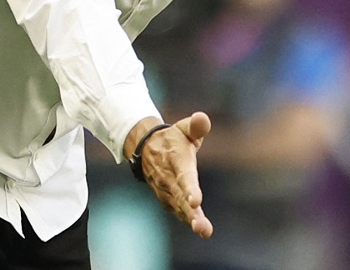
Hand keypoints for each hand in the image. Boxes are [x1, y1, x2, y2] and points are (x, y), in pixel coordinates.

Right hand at [139, 111, 213, 238]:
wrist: (145, 148)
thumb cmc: (172, 139)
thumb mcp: (183, 128)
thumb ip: (196, 126)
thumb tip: (203, 118)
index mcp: (176, 160)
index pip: (184, 176)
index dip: (190, 189)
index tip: (196, 201)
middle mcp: (169, 177)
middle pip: (181, 197)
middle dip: (191, 213)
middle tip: (201, 228)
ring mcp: (165, 189)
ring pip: (179, 207)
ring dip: (190, 220)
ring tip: (204, 231)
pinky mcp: (166, 197)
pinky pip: (176, 210)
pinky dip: (186, 219)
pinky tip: (199, 228)